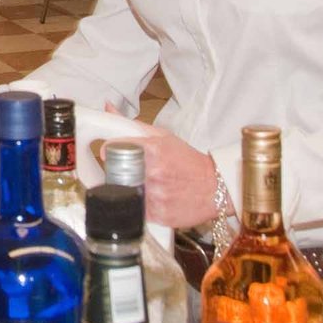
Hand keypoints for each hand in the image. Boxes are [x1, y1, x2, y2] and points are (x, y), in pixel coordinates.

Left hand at [103, 103, 217, 227]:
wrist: (214, 187)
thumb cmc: (188, 161)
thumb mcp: (162, 136)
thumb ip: (132, 125)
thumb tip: (108, 108)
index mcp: (153, 150)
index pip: (115, 148)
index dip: (108, 151)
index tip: (107, 154)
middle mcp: (153, 172)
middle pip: (116, 173)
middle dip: (117, 172)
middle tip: (126, 171)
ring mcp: (155, 195)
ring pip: (125, 193)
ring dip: (128, 189)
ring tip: (143, 185)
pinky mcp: (158, 214)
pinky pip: (136, 210)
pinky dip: (139, 204)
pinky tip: (151, 197)